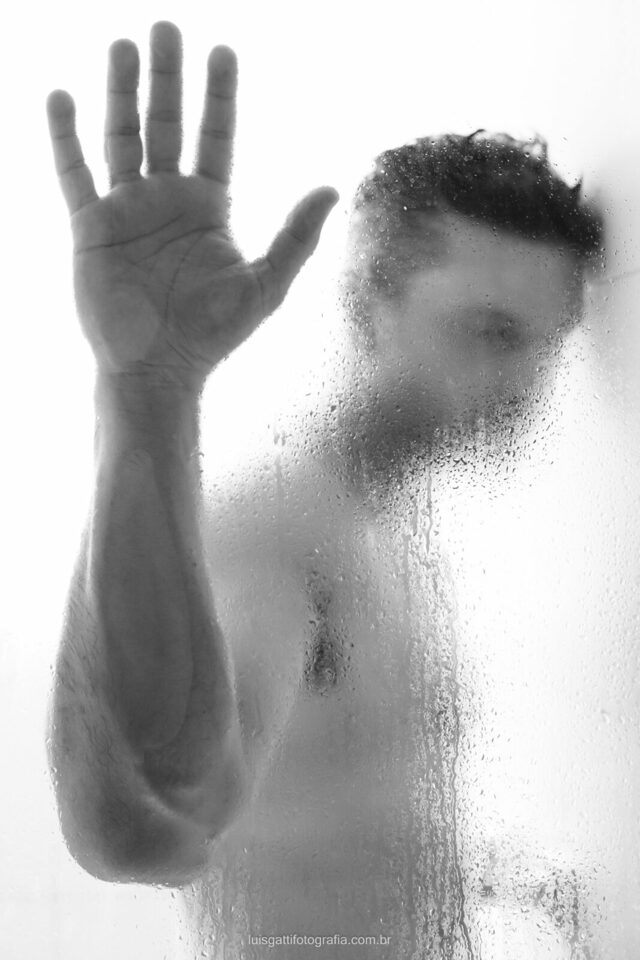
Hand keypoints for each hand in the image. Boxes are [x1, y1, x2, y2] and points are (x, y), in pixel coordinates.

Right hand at [47, 21, 337, 388]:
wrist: (158, 371)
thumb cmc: (213, 335)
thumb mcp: (264, 284)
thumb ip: (296, 237)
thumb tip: (332, 189)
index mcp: (208, 206)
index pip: (216, 137)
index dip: (219, 96)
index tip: (223, 51)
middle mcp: (167, 199)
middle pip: (167, 124)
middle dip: (168, 78)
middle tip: (167, 28)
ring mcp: (127, 210)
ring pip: (121, 136)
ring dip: (121, 92)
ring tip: (122, 45)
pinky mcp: (90, 228)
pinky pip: (74, 174)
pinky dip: (65, 137)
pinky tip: (62, 97)